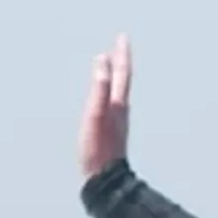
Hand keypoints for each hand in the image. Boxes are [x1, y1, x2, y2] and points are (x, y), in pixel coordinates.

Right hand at [78, 35, 131, 179]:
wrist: (104, 179)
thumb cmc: (97, 149)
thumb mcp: (95, 114)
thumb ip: (99, 87)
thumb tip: (102, 61)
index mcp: (117, 104)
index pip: (121, 73)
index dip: (121, 54)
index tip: (122, 37)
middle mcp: (120, 110)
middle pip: (122, 80)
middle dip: (120, 61)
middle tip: (119, 44)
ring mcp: (116, 120)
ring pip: (118, 90)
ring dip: (116, 75)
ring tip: (113, 64)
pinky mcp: (110, 130)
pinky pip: (111, 102)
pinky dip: (110, 91)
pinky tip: (107, 96)